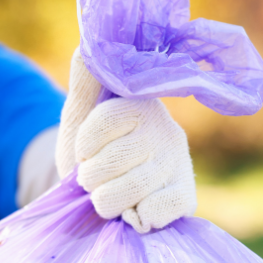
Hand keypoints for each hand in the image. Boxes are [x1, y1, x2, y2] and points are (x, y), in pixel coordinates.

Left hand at [56, 48, 196, 233]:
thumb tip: (88, 44)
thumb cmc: (89, 149)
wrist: (98, 190)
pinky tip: (135, 211)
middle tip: (98, 176)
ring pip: (124, 191)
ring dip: (105, 201)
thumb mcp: (79, 112)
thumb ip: (84, 79)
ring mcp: (177, 164)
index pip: (100, 125)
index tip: (85, 151)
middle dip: (90, 178)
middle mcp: (165, 130)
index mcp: (141, 105)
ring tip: (112, 193)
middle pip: (109, 162)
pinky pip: (157, 211)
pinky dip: (137, 217)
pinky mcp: (184, 196)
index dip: (83, 148)